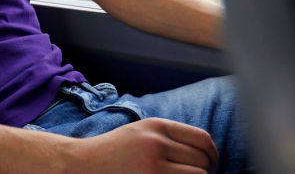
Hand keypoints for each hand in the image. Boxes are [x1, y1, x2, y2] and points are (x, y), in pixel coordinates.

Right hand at [66, 118, 218, 172]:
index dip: (211, 154)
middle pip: (203, 159)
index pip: (202, 138)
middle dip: (205, 170)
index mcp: (156, 126)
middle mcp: (156, 144)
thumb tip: (204, 150)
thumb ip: (167, 135)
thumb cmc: (112, 151)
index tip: (209, 163)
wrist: (83, 165)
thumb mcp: (139, 132)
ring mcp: (154, 167)